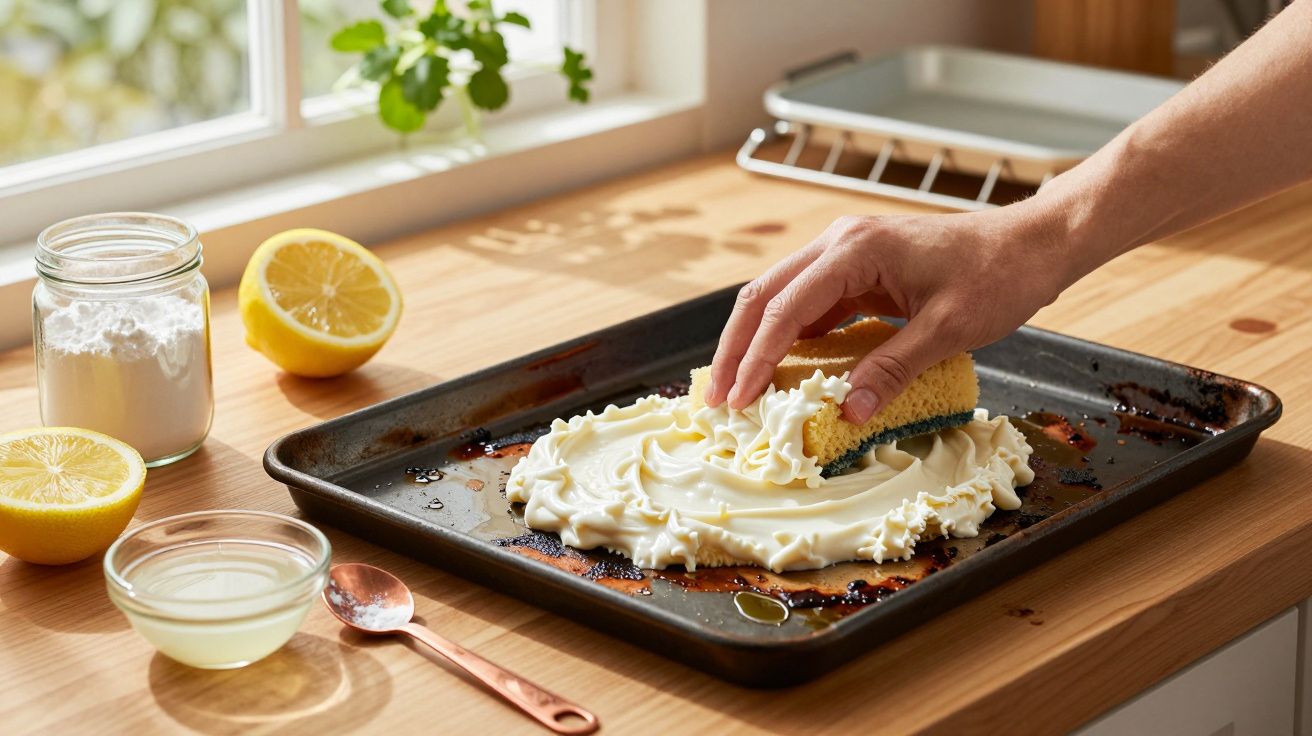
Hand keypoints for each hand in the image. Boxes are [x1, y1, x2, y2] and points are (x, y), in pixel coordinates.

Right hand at [704, 208, 1070, 422]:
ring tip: (736, 389)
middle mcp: (839, 243)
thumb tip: (847, 412)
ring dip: (755, 342)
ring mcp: (846, 254)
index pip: (786, 308)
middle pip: (764, 295)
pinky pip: (808, 303)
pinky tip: (777, 368)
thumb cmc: (999, 275)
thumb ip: (893, 369)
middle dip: (737, 349)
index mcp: (855, 250)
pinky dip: (786, 336)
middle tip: (719, 399)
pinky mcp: (858, 270)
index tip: (740, 400)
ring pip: (779, 297)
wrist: (1033, 243)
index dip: (758, 358)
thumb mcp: (948, 329)